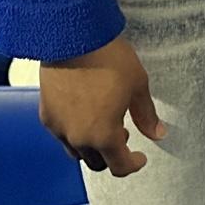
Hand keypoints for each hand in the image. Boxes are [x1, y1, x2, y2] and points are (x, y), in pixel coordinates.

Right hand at [39, 36, 164, 176]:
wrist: (73, 38)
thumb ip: (147, 114)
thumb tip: (158, 134)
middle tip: (123, 133)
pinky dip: (75, 131)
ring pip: (77, 151)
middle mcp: (78, 139)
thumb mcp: (137, 84)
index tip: (140, 157)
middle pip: (97, 162)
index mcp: (104, 136)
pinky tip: (83, 112)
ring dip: (92, 146)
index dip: (133, 164)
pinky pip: (62, 134)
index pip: (119, 166)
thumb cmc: (108, 59)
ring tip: (103, 123)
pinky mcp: (46, 115)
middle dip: (112, 154)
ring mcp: (59, 129)